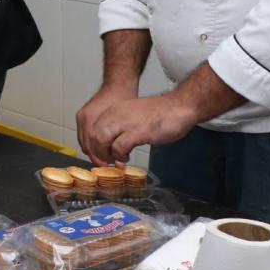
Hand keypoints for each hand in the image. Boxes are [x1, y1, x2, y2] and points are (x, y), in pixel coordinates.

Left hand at [79, 94, 193, 165]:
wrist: (180, 107)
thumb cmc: (160, 113)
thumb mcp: (132, 116)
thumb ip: (120, 127)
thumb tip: (112, 145)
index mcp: (114, 109)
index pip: (90, 126)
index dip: (90, 143)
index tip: (96, 154)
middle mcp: (116, 113)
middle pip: (92, 133)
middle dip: (95, 151)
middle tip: (103, 162)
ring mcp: (126, 122)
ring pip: (101, 139)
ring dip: (104, 154)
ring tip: (114, 161)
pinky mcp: (138, 131)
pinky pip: (119, 146)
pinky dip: (119, 156)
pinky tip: (125, 158)